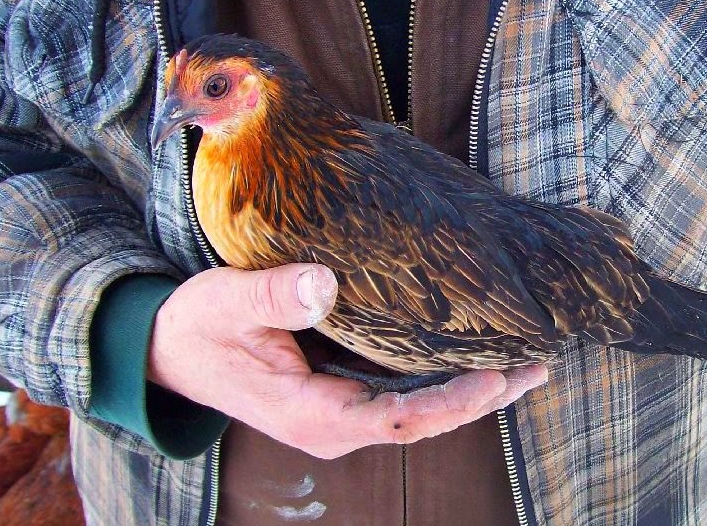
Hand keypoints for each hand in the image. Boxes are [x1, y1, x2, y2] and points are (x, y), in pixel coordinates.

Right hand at [147, 264, 547, 458]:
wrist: (168, 349)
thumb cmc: (197, 327)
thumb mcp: (225, 304)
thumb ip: (272, 296)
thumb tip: (323, 283)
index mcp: (314, 415)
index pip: (400, 420)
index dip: (452, 402)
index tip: (497, 377)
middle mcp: (335, 422)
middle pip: (424, 421)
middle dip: (481, 397)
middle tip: (537, 367)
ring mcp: (340, 410)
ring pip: (418, 409)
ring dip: (470, 389)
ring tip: (525, 364)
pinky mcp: (341, 391)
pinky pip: (402, 393)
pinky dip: (441, 378)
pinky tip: (472, 355)